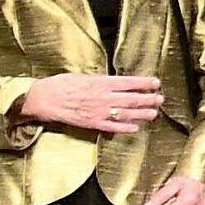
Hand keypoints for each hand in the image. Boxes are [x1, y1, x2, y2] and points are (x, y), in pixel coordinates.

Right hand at [21, 74, 166, 135]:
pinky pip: (112, 127)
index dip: (144, 83)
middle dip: (148, 99)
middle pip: (131, 99)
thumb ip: (100, 80)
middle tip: (160, 99)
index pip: (129, 82)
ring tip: (154, 113)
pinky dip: (125, 128)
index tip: (156, 83)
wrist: (43, 99)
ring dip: (142, 114)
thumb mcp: (83, 76)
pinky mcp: (91, 124)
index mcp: (101, 83)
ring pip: (125, 113)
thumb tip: (114, 81)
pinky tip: (135, 128)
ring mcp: (98, 112)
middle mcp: (103, 98)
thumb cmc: (61, 84)